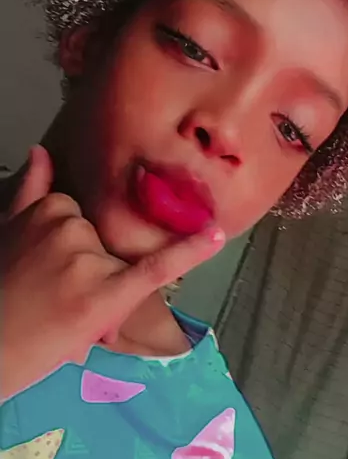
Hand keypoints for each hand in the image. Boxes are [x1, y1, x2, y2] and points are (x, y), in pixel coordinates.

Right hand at [0, 145, 224, 398]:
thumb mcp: (6, 230)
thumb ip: (31, 190)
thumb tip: (42, 150)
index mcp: (49, 210)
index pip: (85, 213)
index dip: (76, 245)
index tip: (51, 267)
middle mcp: (70, 229)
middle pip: (106, 236)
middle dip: (89, 265)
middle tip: (53, 293)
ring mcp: (88, 262)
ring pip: (119, 260)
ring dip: (101, 285)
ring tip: (62, 308)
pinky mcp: (106, 295)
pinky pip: (156, 267)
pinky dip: (190, 252)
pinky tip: (215, 236)